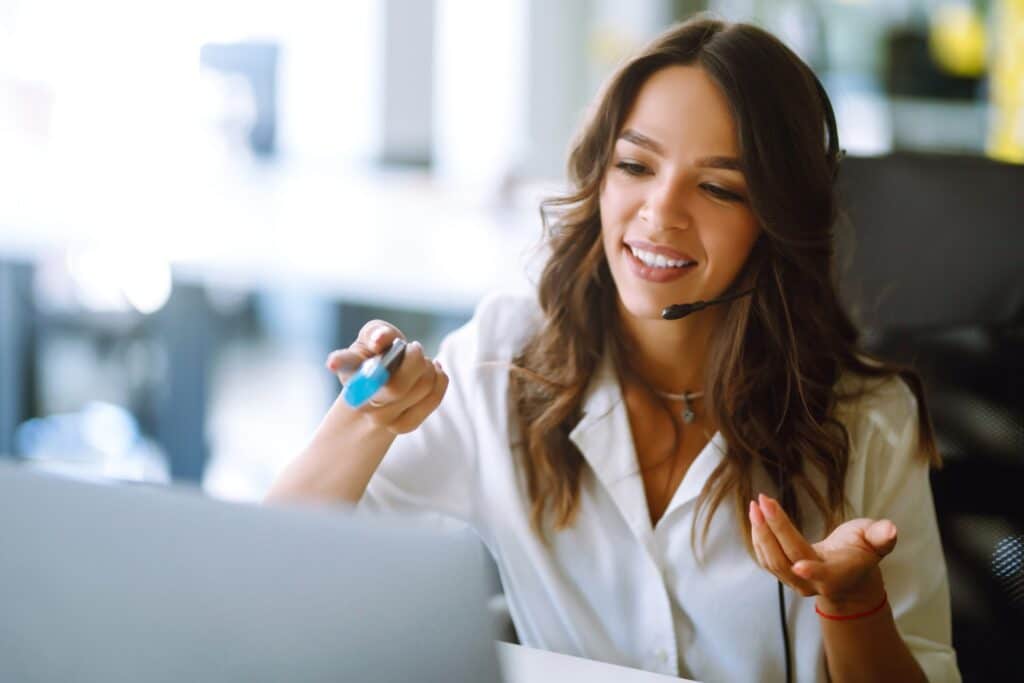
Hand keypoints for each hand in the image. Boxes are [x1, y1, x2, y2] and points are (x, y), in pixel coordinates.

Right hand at [326, 320, 447, 434]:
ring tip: (422, 362)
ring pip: (421, 388)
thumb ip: (377, 332)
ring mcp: (380, 418)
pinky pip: (433, 399)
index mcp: (349, 369)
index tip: (332, 362)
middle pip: (396, 386)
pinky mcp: (403, 426)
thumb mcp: (375, 336)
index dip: (338, 362)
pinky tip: (434, 372)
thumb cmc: (380, 355)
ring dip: (428, 368)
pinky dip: (440, 380)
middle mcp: (359, 398)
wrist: (384, 389)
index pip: (342, 363)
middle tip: (414, 348)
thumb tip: (381, 340)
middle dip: (415, 359)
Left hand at [749, 494, 895, 613]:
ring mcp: (796, 582)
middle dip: (775, 529)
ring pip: (773, 561)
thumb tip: (890, 529)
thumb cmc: (861, 554)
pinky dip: (758, 537)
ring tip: (755, 506)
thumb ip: (880, 536)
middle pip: (789, 559)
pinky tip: (757, 517)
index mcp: (839, 575)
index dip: (814, 573)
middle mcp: (814, 583)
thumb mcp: (875, 542)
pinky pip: (766, 559)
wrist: (847, 580)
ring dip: (761, 532)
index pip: (825, 576)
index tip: (799, 566)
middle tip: (763, 502)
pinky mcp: (783, 575)